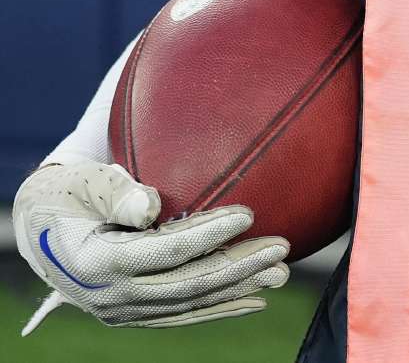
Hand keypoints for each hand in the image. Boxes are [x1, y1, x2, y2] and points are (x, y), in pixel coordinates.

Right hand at [12, 162, 289, 333]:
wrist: (38, 229)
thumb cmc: (64, 194)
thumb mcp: (80, 183)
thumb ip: (114, 192)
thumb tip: (151, 204)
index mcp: (96, 261)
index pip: (166, 250)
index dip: (209, 233)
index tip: (249, 213)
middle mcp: (110, 295)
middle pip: (187, 283)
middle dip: (239, 265)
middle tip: (281, 246)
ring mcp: (122, 309)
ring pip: (190, 302)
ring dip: (239, 288)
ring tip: (280, 272)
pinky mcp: (133, 313)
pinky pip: (182, 314)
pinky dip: (219, 308)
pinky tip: (254, 299)